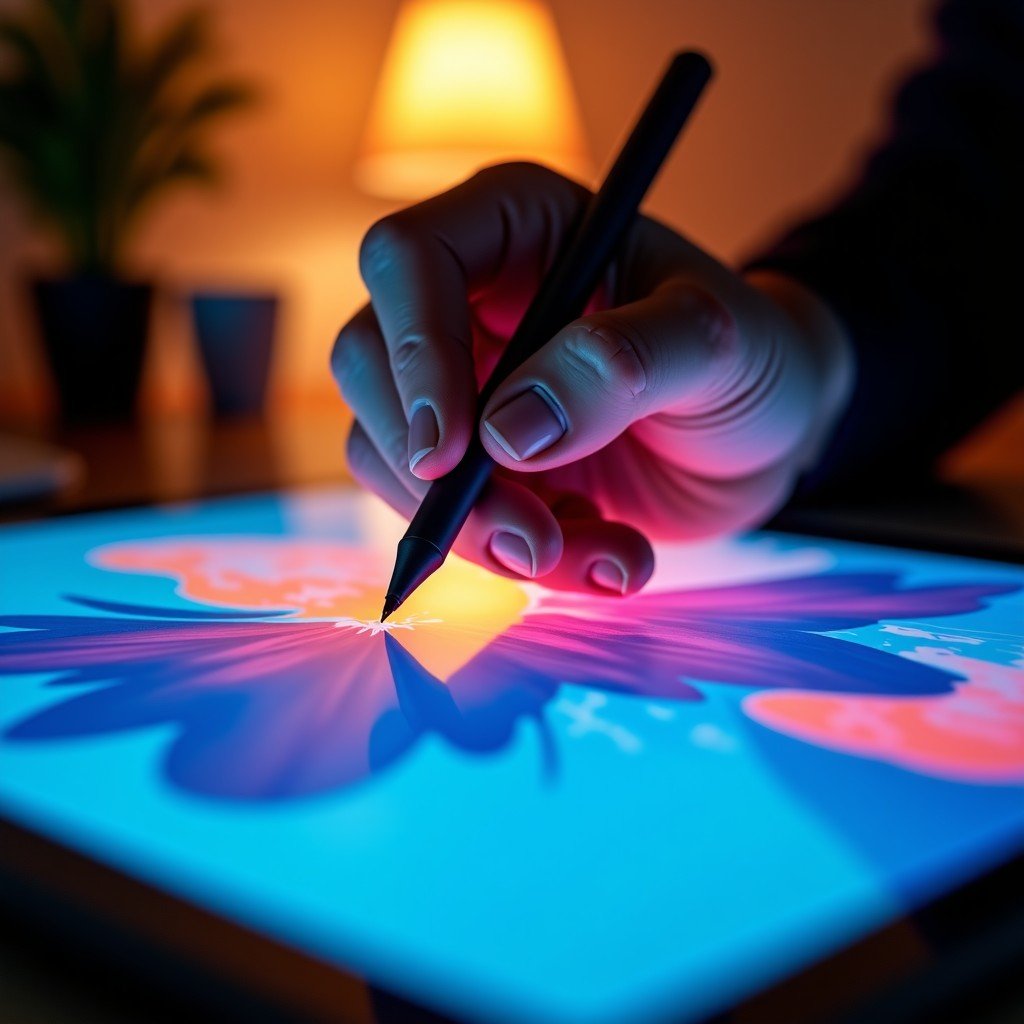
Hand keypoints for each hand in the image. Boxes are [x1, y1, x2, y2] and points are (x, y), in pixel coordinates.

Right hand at [332, 163, 851, 594]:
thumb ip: (623, 364)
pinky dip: (515, 558)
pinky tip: (602, 559)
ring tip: (604, 560)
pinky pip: (445, 515)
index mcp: (516, 226)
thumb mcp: (715, 344)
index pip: (408, 259)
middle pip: (370, 366)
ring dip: (484, 533)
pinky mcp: (474, 461)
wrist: (766, 436)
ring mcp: (464, 384)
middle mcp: (469, 299)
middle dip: (437, 475)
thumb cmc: (750, 360)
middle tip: (529, 540)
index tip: (453, 453)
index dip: (413, 354)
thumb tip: (506, 431)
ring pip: (395, 457)